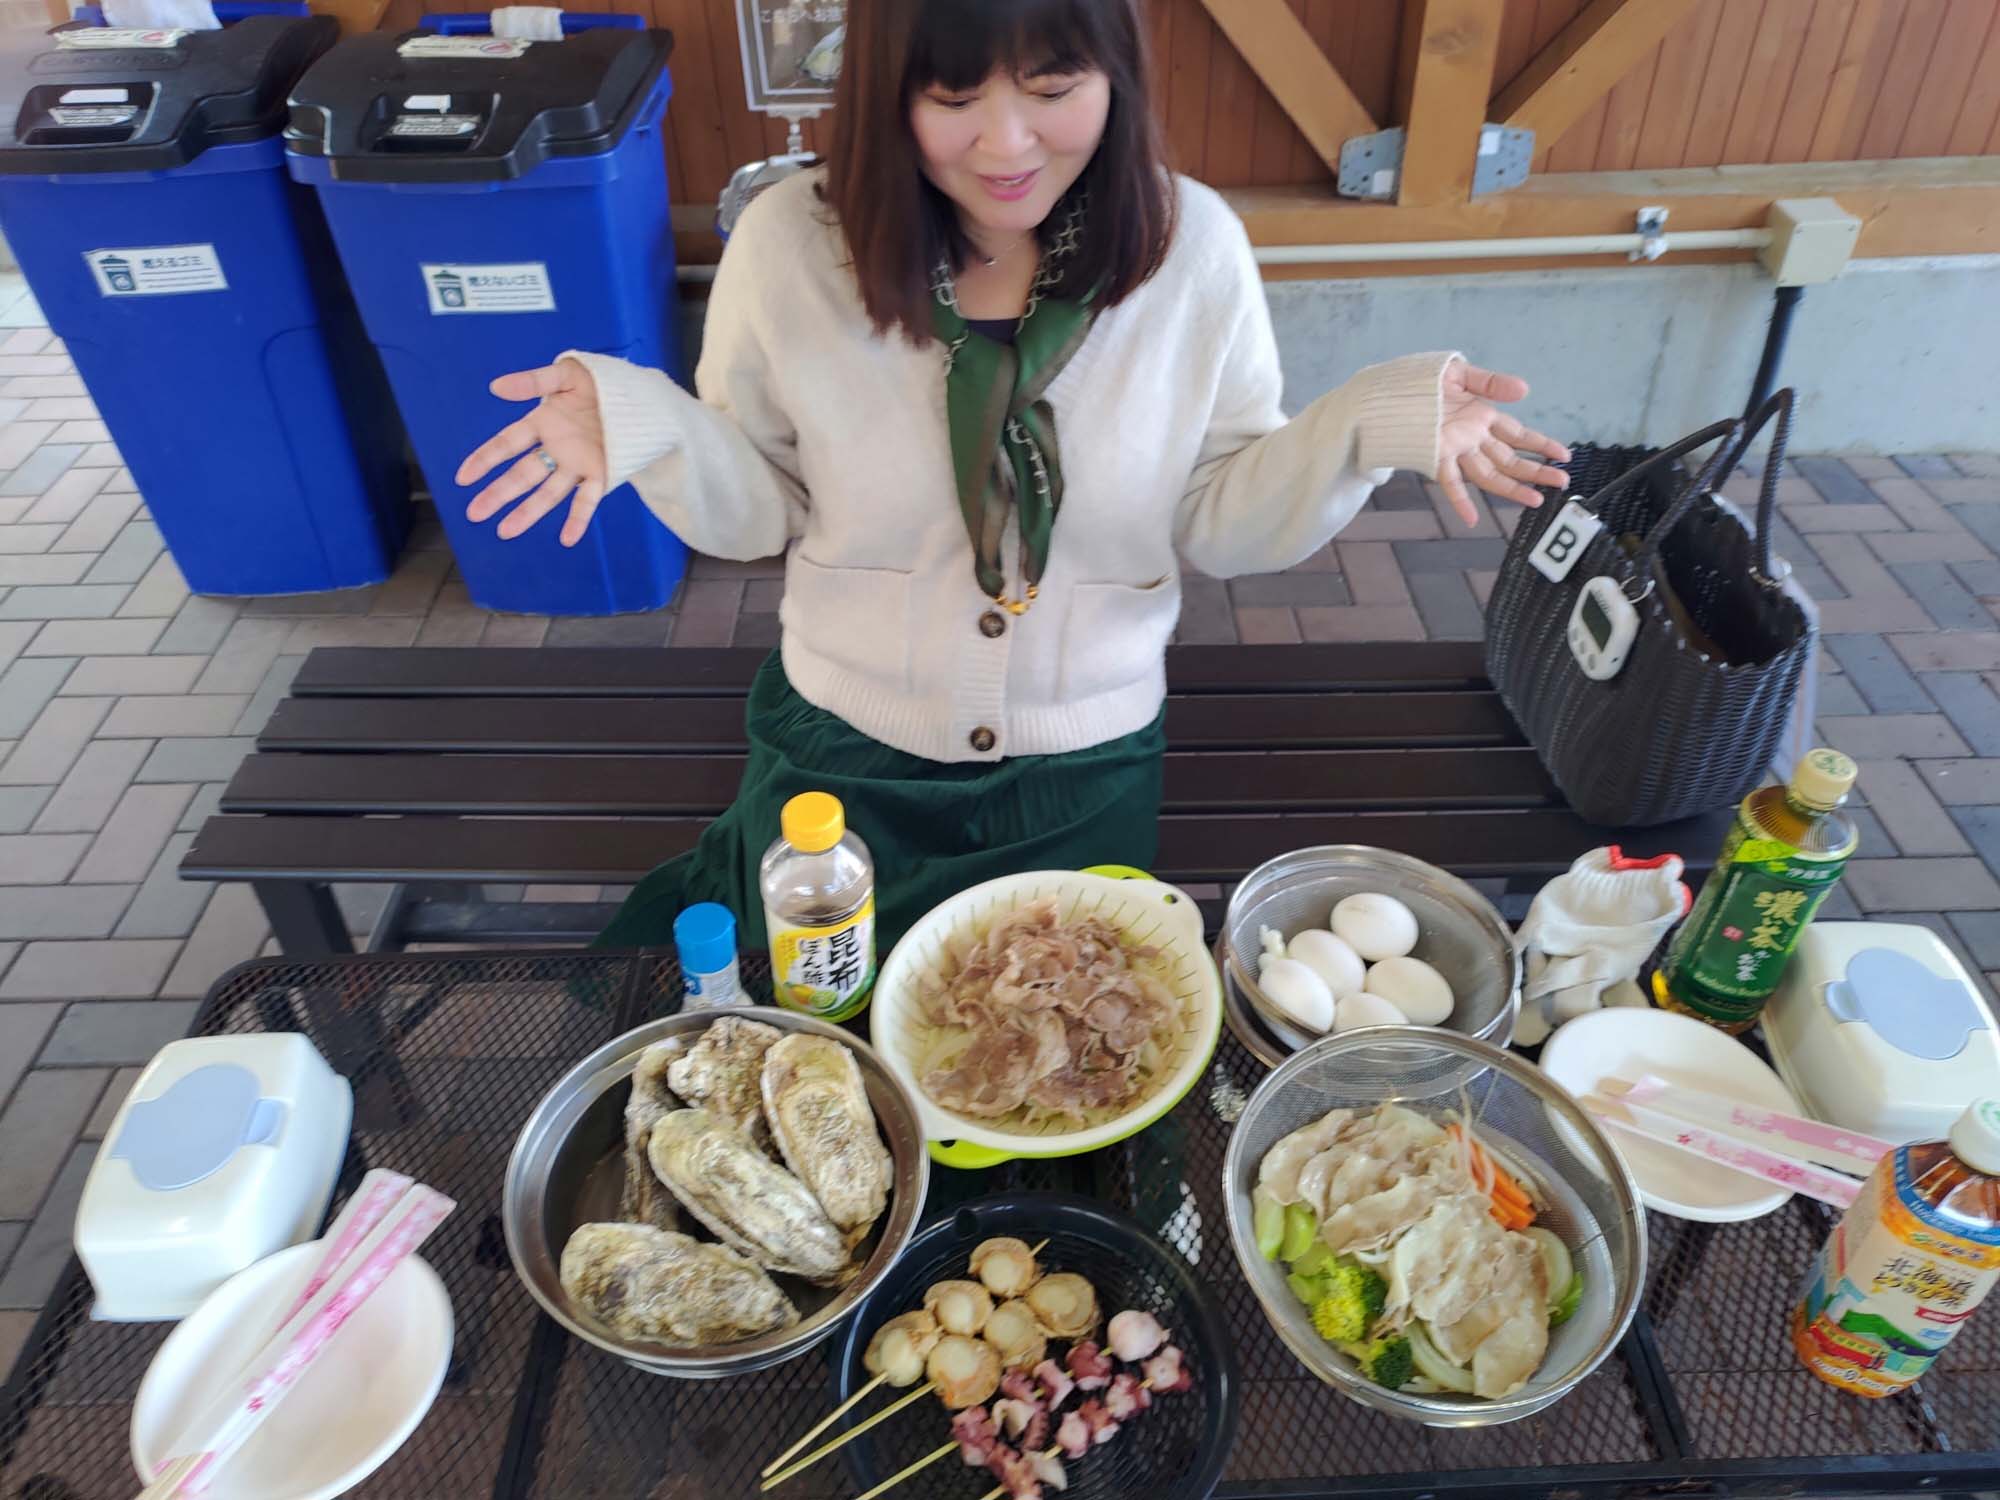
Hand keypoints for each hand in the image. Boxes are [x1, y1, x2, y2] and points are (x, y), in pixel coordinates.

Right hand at [455, 360, 607, 547]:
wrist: (637, 394)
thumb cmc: (597, 381)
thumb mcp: (565, 374)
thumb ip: (533, 382)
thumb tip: (496, 387)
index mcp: (543, 424)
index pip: (507, 444)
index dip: (485, 459)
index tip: (463, 478)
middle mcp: (556, 449)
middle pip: (523, 474)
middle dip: (499, 493)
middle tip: (475, 513)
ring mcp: (578, 464)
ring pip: (548, 492)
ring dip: (528, 512)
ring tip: (505, 532)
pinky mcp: (601, 473)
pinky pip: (587, 500)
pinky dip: (578, 519)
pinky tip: (567, 540)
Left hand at [1436, 358, 1570, 527]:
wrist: (1387, 389)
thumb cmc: (1420, 381)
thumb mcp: (1460, 373)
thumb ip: (1491, 382)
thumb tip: (1524, 389)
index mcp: (1482, 416)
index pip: (1518, 435)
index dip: (1541, 444)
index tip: (1563, 455)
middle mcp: (1472, 437)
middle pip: (1509, 459)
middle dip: (1536, 471)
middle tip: (1561, 483)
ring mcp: (1456, 449)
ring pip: (1489, 473)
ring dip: (1512, 487)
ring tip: (1535, 500)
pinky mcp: (1435, 456)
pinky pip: (1450, 482)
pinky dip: (1460, 501)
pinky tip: (1471, 519)